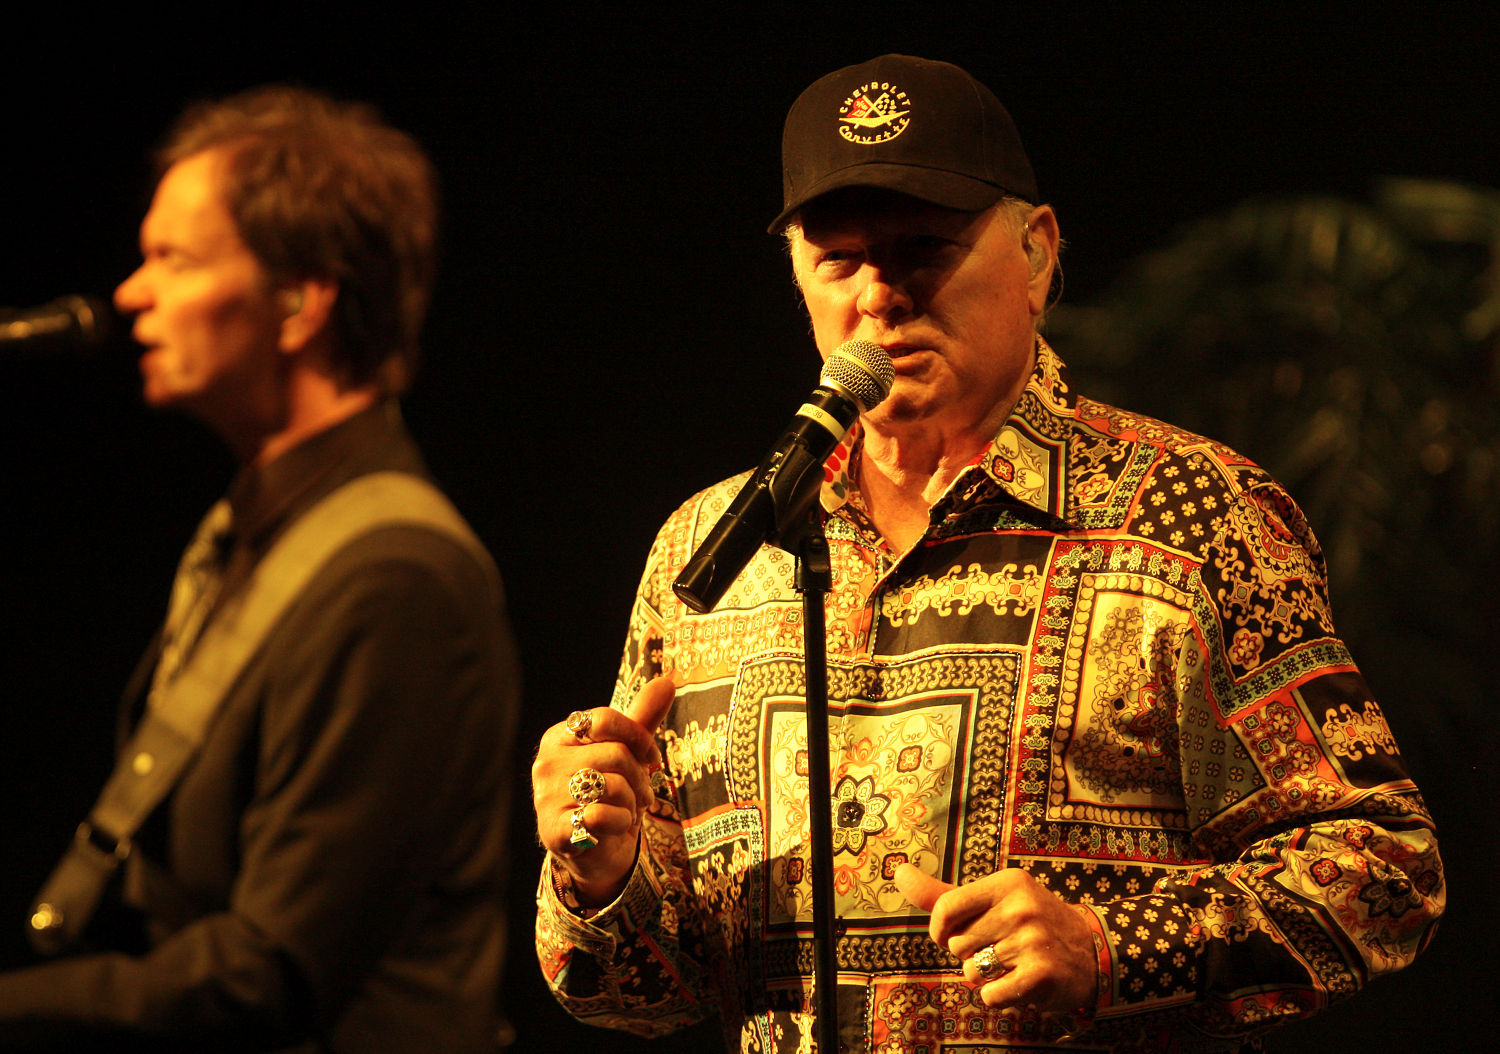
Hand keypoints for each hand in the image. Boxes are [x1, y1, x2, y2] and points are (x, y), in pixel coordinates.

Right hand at [531, 676, 674, 905]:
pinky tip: (615, 827)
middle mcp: (546, 764)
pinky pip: (603, 816)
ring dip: (633, 803)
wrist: (595, 850)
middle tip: (641, 795)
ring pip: (613, 785)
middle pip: (615, 753)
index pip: (604, 719)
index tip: (651, 758)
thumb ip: (642, 718)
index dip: (638, 737)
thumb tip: (667, 681)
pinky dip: (621, 823)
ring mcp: (546, 798)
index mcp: (558, 737)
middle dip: (640, 777)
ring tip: (627, 811)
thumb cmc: (609, 794)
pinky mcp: (554, 831)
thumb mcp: (625, 752)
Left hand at [894, 863, 1096, 1014]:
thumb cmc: (1029, 924)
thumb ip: (941, 894)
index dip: (941, 931)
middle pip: (956, 946)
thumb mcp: (992, 901)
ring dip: (986, 978)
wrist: (1092, 953)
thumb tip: (898, 871)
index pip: (944, 909)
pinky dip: (999, 997)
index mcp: (1007, 882)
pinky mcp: (1041, 974)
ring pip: (971, 973)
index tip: (955, 936)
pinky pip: (989, 996)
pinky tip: (1021, 984)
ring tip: (1015, 964)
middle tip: (1004, 949)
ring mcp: (1032, 940)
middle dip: (971, 956)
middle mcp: (1020, 907)